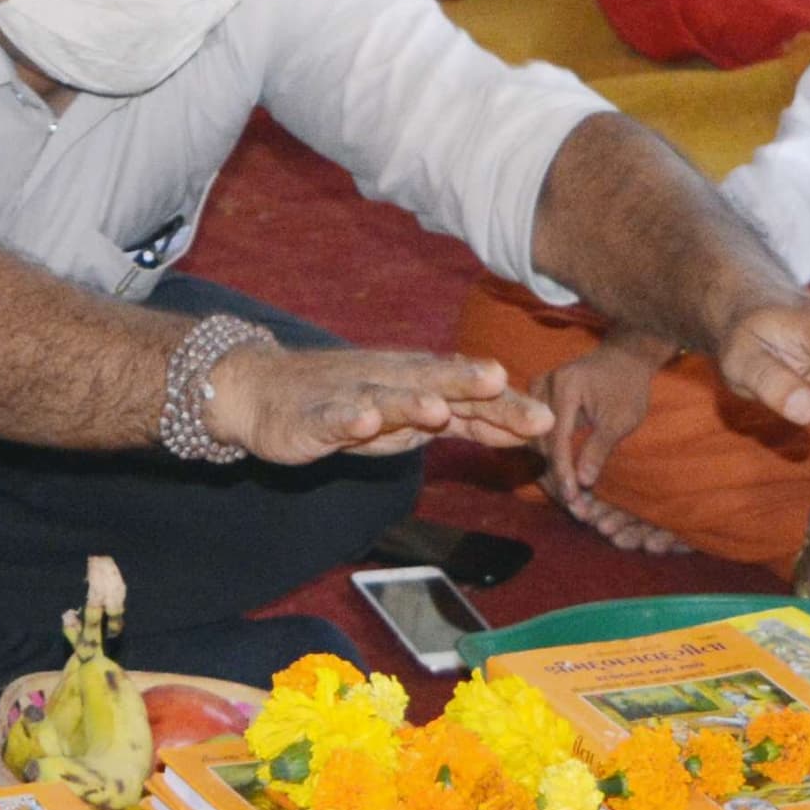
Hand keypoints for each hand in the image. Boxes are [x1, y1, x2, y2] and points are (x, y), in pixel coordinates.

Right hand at [206, 342, 550, 463]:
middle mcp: (390, 383)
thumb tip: (524, 428)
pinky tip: (362, 421)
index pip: (469, 396)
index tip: (544, 420)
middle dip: (467, 385)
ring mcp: (351, 397)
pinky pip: (332, 419)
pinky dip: (347, 419)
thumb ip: (469, 422)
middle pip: (434, 384)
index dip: (503, 406)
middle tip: (500, 381)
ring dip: (410, 402)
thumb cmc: (351, 405)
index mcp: (419, 384)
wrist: (264, 391)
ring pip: (385, 399)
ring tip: (438, 408)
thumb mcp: (416, 419)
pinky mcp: (313, 418)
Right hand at [541, 337, 684, 553]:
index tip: (574, 500)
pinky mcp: (536, 400)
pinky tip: (562, 485)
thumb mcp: (621, 418)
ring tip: (570, 503)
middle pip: (541, 444)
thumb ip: (599, 448)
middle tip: (574, 509)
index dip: (563, 472)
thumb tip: (583, 481)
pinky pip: (538, 436)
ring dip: (551, 474)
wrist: (624, 358)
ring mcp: (535, 391)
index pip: (557, 438)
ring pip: (535, 444)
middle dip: (556, 479)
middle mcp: (543, 386)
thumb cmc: (628, 386)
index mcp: (565, 386)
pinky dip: (550, 461)